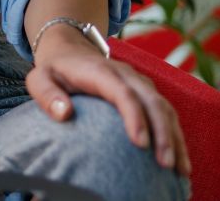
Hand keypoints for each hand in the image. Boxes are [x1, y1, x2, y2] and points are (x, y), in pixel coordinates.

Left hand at [29, 29, 190, 176]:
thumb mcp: (39, 77)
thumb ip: (46, 94)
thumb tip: (64, 114)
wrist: (71, 49)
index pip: (123, 92)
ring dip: (175, 138)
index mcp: (100, 71)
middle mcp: (126, 75)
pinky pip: (166, 112)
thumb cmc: (54, 69)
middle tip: (166, 165)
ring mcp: (139, 83)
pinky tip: (180, 160)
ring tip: (179, 170)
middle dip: (163, 133)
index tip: (140, 144)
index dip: (134, 116)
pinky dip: (175, 135)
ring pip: (164, 108)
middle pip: (152, 101)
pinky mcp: (146, 92)